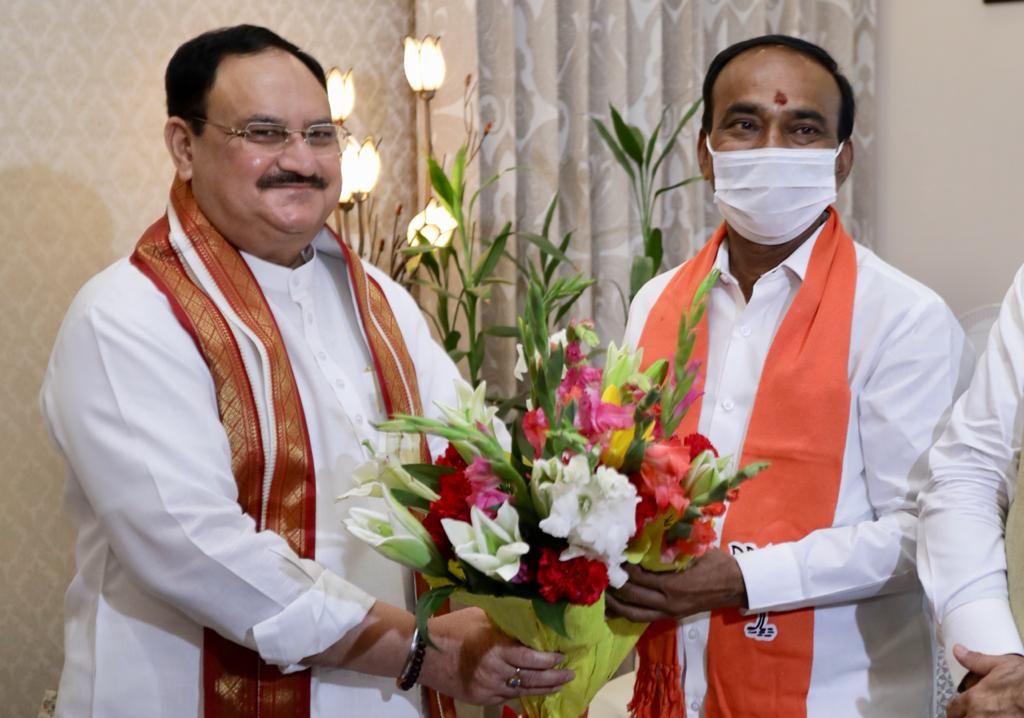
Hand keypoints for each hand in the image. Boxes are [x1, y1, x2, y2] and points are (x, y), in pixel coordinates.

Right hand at [419, 607, 574, 705]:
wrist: (421, 654)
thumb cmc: (451, 629)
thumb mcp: (480, 617)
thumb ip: (504, 623)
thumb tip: (527, 619)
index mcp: (495, 647)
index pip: (531, 657)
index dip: (550, 659)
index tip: (564, 656)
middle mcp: (494, 670)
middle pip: (531, 677)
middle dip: (554, 677)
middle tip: (570, 674)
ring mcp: (487, 687)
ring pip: (522, 690)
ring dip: (543, 688)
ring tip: (559, 685)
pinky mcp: (480, 698)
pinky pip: (507, 696)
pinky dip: (522, 693)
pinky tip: (534, 690)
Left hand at [605, 550, 746, 621]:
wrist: (736, 586)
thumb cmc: (716, 563)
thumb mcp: (694, 549)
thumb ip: (670, 544)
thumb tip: (644, 531)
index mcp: (673, 584)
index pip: (638, 575)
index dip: (622, 565)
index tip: (610, 553)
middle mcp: (667, 601)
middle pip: (631, 594)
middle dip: (613, 582)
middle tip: (599, 567)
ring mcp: (668, 612)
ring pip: (632, 611)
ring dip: (614, 601)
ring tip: (600, 588)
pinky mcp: (669, 616)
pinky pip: (640, 618)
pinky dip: (624, 611)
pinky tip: (612, 604)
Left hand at [947, 644, 1023, 716]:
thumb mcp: (1002, 664)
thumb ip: (977, 660)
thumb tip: (959, 652)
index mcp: (974, 699)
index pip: (953, 709)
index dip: (957, 709)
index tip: (960, 708)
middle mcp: (979, 716)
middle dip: (966, 717)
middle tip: (974, 712)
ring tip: (988, 715)